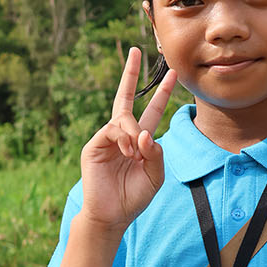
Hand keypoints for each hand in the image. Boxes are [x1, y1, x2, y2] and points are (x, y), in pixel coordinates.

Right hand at [77, 46, 177, 234]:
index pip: (153, 111)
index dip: (162, 93)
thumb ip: (157, 154)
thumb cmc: (134, 196)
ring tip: (136, 152)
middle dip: (130, 74)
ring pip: (123, 119)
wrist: (112, 215)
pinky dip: (124, 139)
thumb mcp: (155, 176)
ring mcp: (106, 139)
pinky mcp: (93, 146)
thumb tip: (146, 133)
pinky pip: (112, 131)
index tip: (173, 74)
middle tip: (136, 51)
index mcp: (140, 141)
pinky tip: (128, 152)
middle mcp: (122, 135)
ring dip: (134, 132)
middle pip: (126, 98)